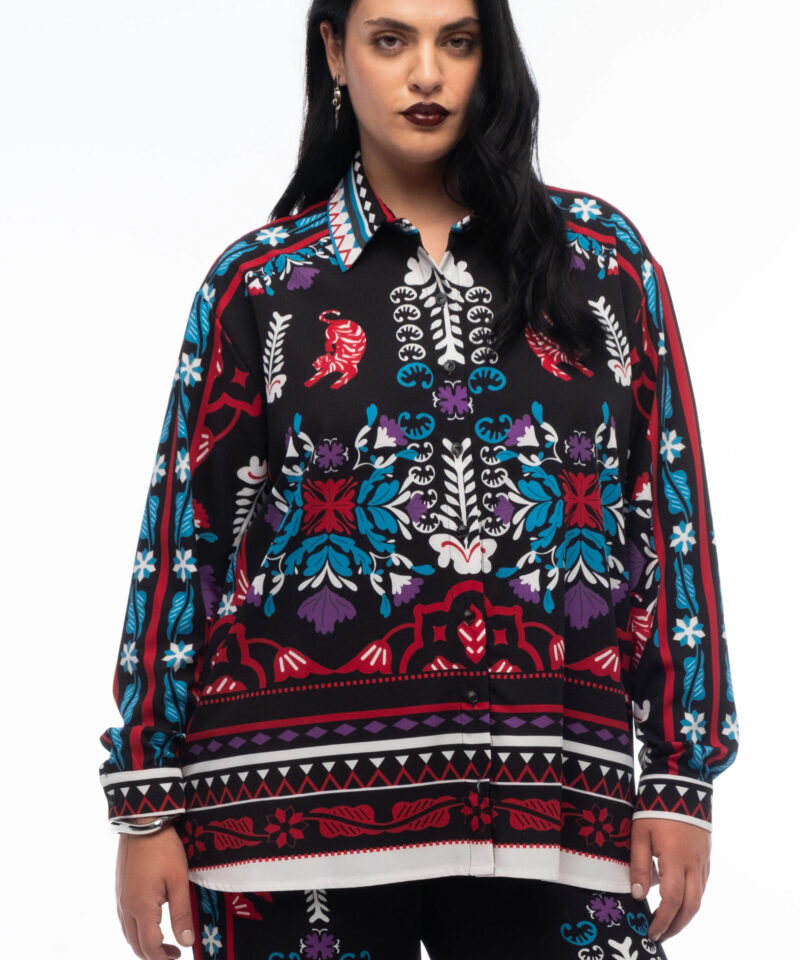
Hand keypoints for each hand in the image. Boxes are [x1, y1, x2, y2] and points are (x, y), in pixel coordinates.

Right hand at [116, 824, 194, 958]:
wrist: (142, 824)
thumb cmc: (164, 849)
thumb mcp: (178, 880)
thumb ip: (181, 913)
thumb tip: (186, 942)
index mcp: (142, 909)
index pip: (149, 947)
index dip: (163, 957)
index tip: (178, 956)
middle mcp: (126, 908)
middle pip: (136, 944)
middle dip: (153, 954)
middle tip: (173, 953)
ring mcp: (120, 899)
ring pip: (128, 934)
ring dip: (143, 944)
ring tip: (163, 942)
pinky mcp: (120, 890)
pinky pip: (125, 921)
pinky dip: (136, 930)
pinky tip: (149, 924)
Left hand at [630, 817, 710, 942]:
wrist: (681, 785)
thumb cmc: (655, 807)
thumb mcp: (639, 833)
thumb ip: (638, 864)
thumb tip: (637, 895)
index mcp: (676, 859)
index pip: (672, 900)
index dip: (663, 920)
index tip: (651, 932)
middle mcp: (694, 864)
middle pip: (691, 906)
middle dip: (676, 925)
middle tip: (660, 936)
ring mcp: (703, 861)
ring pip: (699, 898)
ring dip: (686, 915)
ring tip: (669, 924)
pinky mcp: (706, 856)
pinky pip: (702, 884)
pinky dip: (692, 899)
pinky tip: (680, 902)